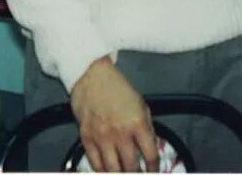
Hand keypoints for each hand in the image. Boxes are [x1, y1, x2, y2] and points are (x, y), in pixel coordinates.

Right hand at [70, 57, 158, 171]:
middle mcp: (120, 133)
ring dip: (120, 174)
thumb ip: (146, 128)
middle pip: (131, 167)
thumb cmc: (116, 87)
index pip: (150, 155)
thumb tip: (149, 149)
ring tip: (123, 172)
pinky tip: (107, 170)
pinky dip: (102, 171)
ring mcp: (102, 137)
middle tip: (138, 172)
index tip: (153, 171)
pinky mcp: (87, 138)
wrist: (92, 76)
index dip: (154, 168)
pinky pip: (95, 164)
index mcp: (137, 123)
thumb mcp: (141, 105)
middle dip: (137, 173)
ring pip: (112, 170)